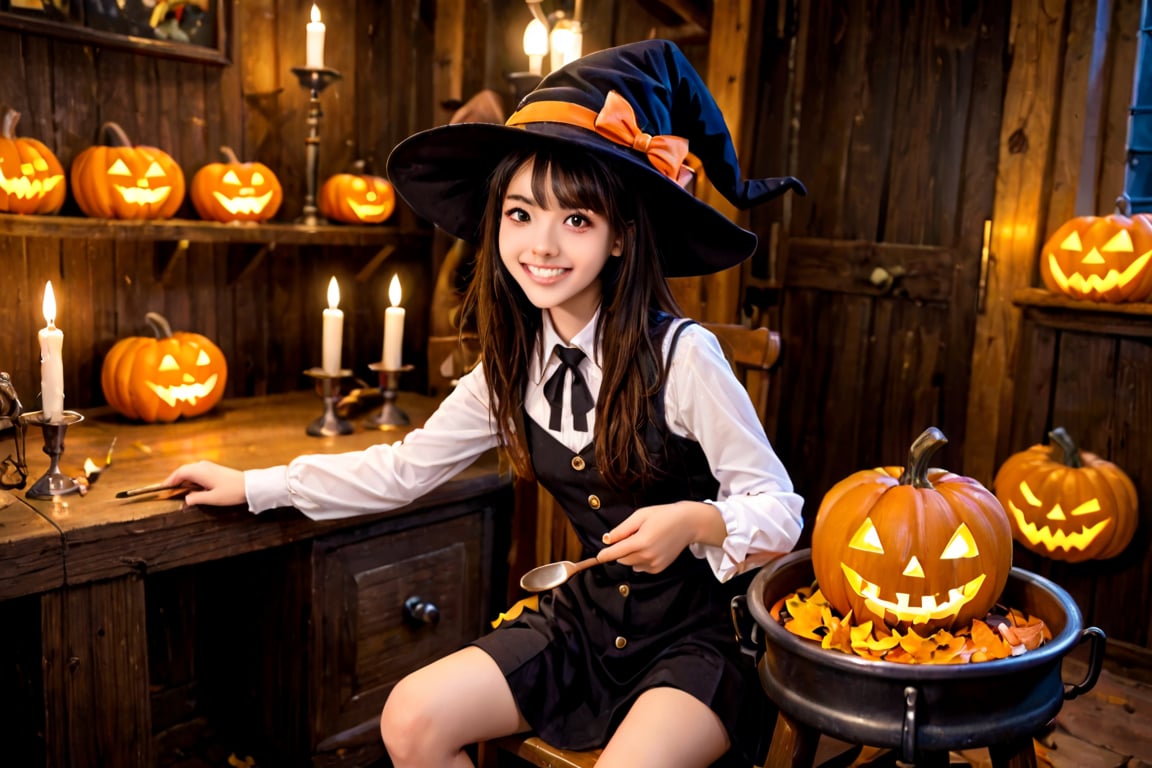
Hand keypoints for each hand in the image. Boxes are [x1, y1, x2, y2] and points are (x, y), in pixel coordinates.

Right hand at [163, 460, 245, 507]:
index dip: (169, 480)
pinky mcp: (214, 469)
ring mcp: (209, 466)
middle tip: (167, 490)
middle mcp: (203, 466)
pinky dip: (191, 478)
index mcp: (200, 471)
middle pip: (183, 470)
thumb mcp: (212, 498)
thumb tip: (185, 499)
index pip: (179, 473)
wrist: (250, 486)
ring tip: (177, 490)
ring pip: (190, 470)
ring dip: (183, 479)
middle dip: (174, 479)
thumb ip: (196, 498)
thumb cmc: (232, 492)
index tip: (162, 488)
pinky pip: (197, 472)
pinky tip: (191, 487)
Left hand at [597, 501, 724, 574]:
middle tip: (631, 536)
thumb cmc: (664, 515)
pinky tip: (649, 548)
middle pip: (622, 559)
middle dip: (620, 550)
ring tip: (643, 541)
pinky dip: (640, 560)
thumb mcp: (640, 515)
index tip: (597, 557)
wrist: (689, 524)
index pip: (615, 552)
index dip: (604, 555)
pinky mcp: (659, 569)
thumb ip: (622, 529)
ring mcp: (654, 564)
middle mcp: (647, 556)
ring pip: (631, 564)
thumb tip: (606, 539)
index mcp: (641, 541)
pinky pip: (641, 568)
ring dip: (630, 556)